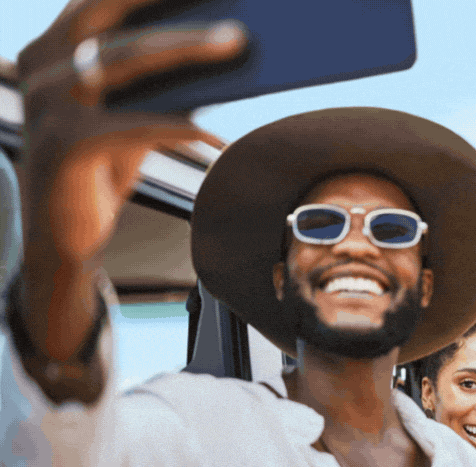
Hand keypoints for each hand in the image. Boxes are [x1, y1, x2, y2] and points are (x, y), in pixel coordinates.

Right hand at [17, 0, 245, 264]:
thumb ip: (155, 85)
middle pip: (112, 19)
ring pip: (124, 60)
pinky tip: (215, 132)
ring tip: (237, 42)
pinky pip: (133, 125)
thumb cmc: (101, 170)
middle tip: (228, 7)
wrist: (65, 238)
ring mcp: (48, 104)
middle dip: (169, 3)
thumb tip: (221, 49)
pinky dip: (178, 126)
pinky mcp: (64, 144)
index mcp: (52, 49)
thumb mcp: (128, 117)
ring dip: (186, 47)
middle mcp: (42, 66)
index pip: (99, 2)